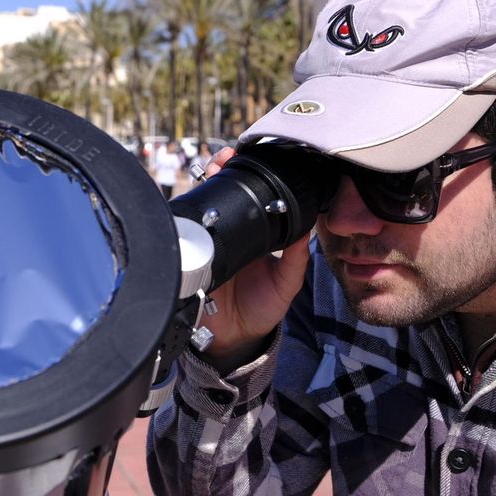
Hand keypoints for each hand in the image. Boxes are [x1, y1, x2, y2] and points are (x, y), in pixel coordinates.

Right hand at [192, 147, 314, 373]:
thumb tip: (306, 229)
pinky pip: (188, 231)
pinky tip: (194, 199)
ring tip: (211, 170)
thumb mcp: (287, 282)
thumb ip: (295, 258)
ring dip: (205, 184)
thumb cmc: (264, 306)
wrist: (236, 337)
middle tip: (224, 158)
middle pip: (224, 194)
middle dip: (221, 171)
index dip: (249, 179)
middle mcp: (232, 234)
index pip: (251, 199)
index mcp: (255, 235)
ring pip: (205, 205)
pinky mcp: (193, 256)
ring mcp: (210, 242)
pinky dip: (189, 213)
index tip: (249, 161)